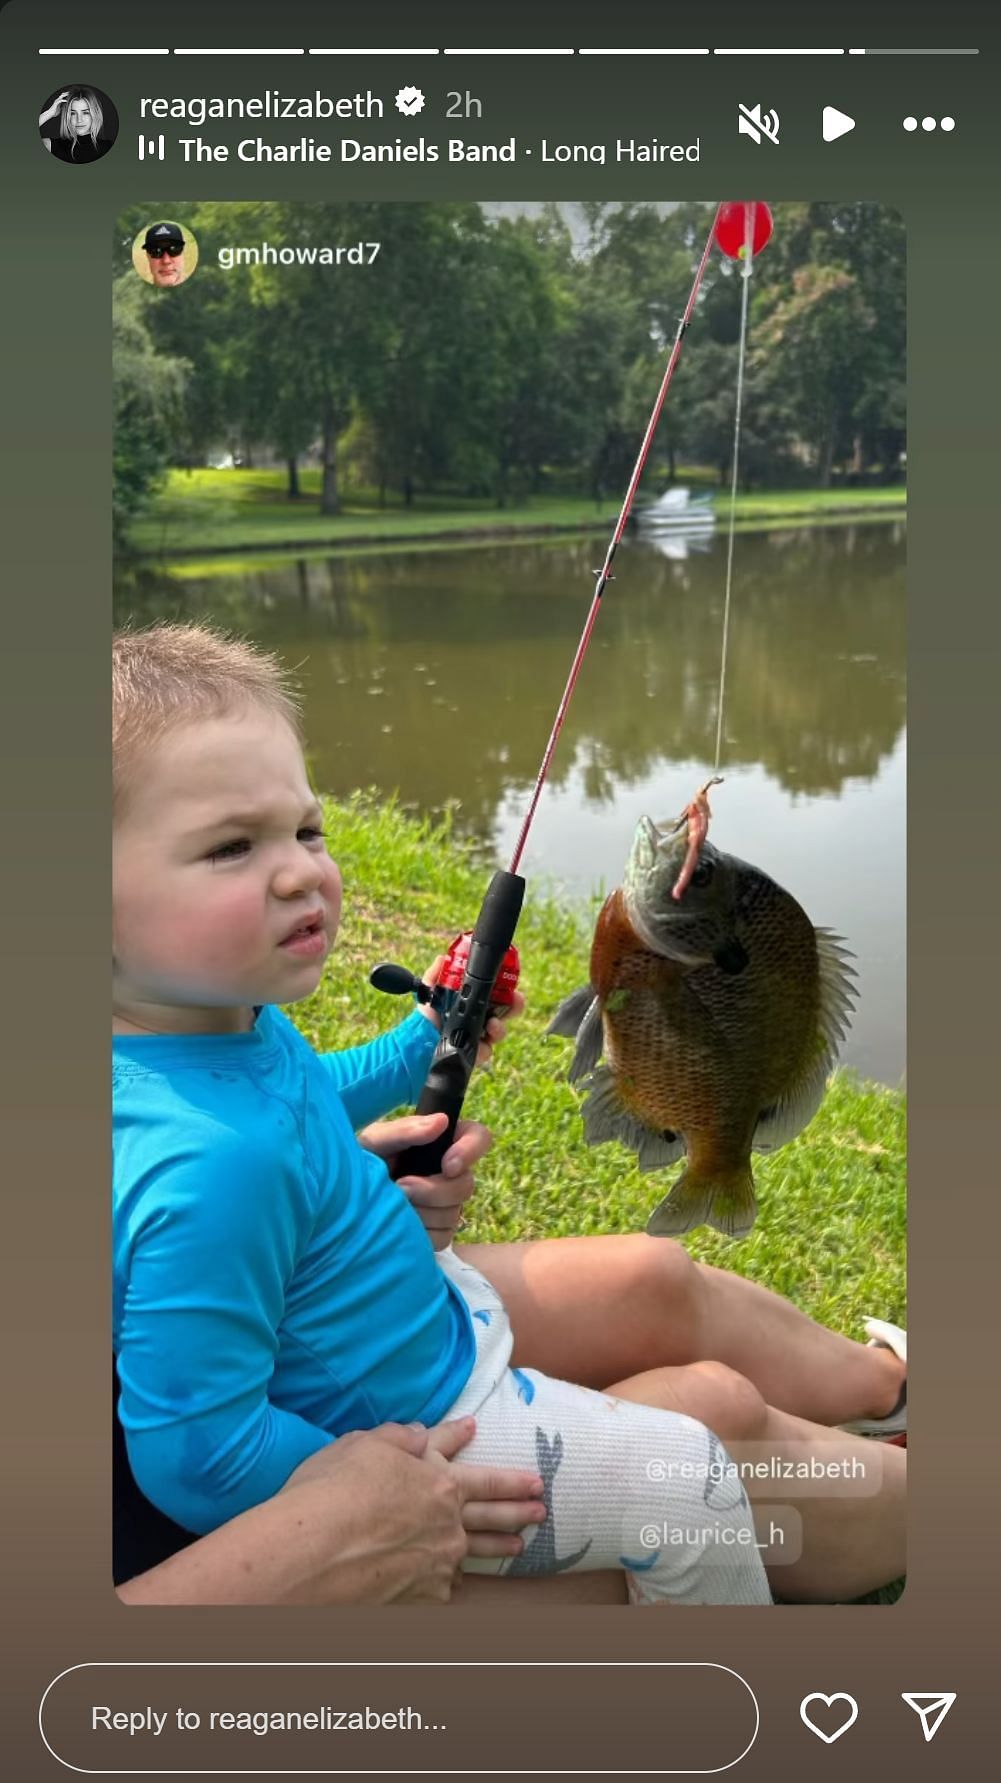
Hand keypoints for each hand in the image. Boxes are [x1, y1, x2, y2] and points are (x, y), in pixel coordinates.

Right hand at [39, 92, 69, 123]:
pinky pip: (60, 101)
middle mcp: (57, 101)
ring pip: (61, 97)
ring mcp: (56, 102)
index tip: (69, 94)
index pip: (62, 97)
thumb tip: (65, 108)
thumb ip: (62, 108)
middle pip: (61, 96)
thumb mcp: (60, 109)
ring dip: (64, 95)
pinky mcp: (56, 103)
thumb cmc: (54, 112)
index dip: (65, 95)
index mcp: (58, 102)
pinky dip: (63, 100)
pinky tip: (66, 100)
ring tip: (68, 94)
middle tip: (69, 92)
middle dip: (65, 94)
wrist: (50, 113)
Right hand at [283, 1418, 543, 1595]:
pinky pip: (442, 1585)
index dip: (512, 1478)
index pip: (486, 1478)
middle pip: (493, 1517)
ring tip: (519, 1548)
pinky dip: (447, 1580)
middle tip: (542, 1511)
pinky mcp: (421, 1597)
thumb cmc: (333, 1490)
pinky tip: (456, 1582)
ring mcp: (437, 1565)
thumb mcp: (365, 1445)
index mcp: (440, 1484)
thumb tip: (424, 1431)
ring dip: (498, 1548)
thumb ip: (401, 1439)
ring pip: (474, 1555)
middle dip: (519, 1512)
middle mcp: (447, 1526)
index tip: (534, 1478)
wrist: (313, 1552)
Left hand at [357, 1112, 490, 1247]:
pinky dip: (419, 1233)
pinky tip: (400, 1225)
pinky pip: (442, 1238)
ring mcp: (445, 1205)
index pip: (478, 1138)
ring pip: (454, 1214)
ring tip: (394, 1205)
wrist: (342, 1201)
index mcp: (440, 1143)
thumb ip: (405, 1130)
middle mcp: (448, 1174)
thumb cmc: (359, 1163)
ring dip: (421, 1212)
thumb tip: (441, 1121)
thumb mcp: (375, 1141)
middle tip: (402, 1187)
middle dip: (433, 1190)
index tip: (447, 1165)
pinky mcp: (437, 1233)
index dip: (470, 1151)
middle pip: (467, 1184)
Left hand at [419, 955, 525, 1065]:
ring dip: (500, 1027)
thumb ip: (435, 974)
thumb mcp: (429, 990)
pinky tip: (479, 1045)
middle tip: (516, 1000)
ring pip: (499, 1032)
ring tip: (493, 1024)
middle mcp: (480, 1018)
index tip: (511, 984)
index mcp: (473, 1001)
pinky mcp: (476, 1054)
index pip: (497, 993)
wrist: (418, 1040)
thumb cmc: (426, 1016)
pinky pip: (486, 1051)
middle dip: (515, 1006)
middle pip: (506, 1011)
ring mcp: (480, 1037)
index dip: (507, 989)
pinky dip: (484, 1048)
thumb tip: (442, 958)